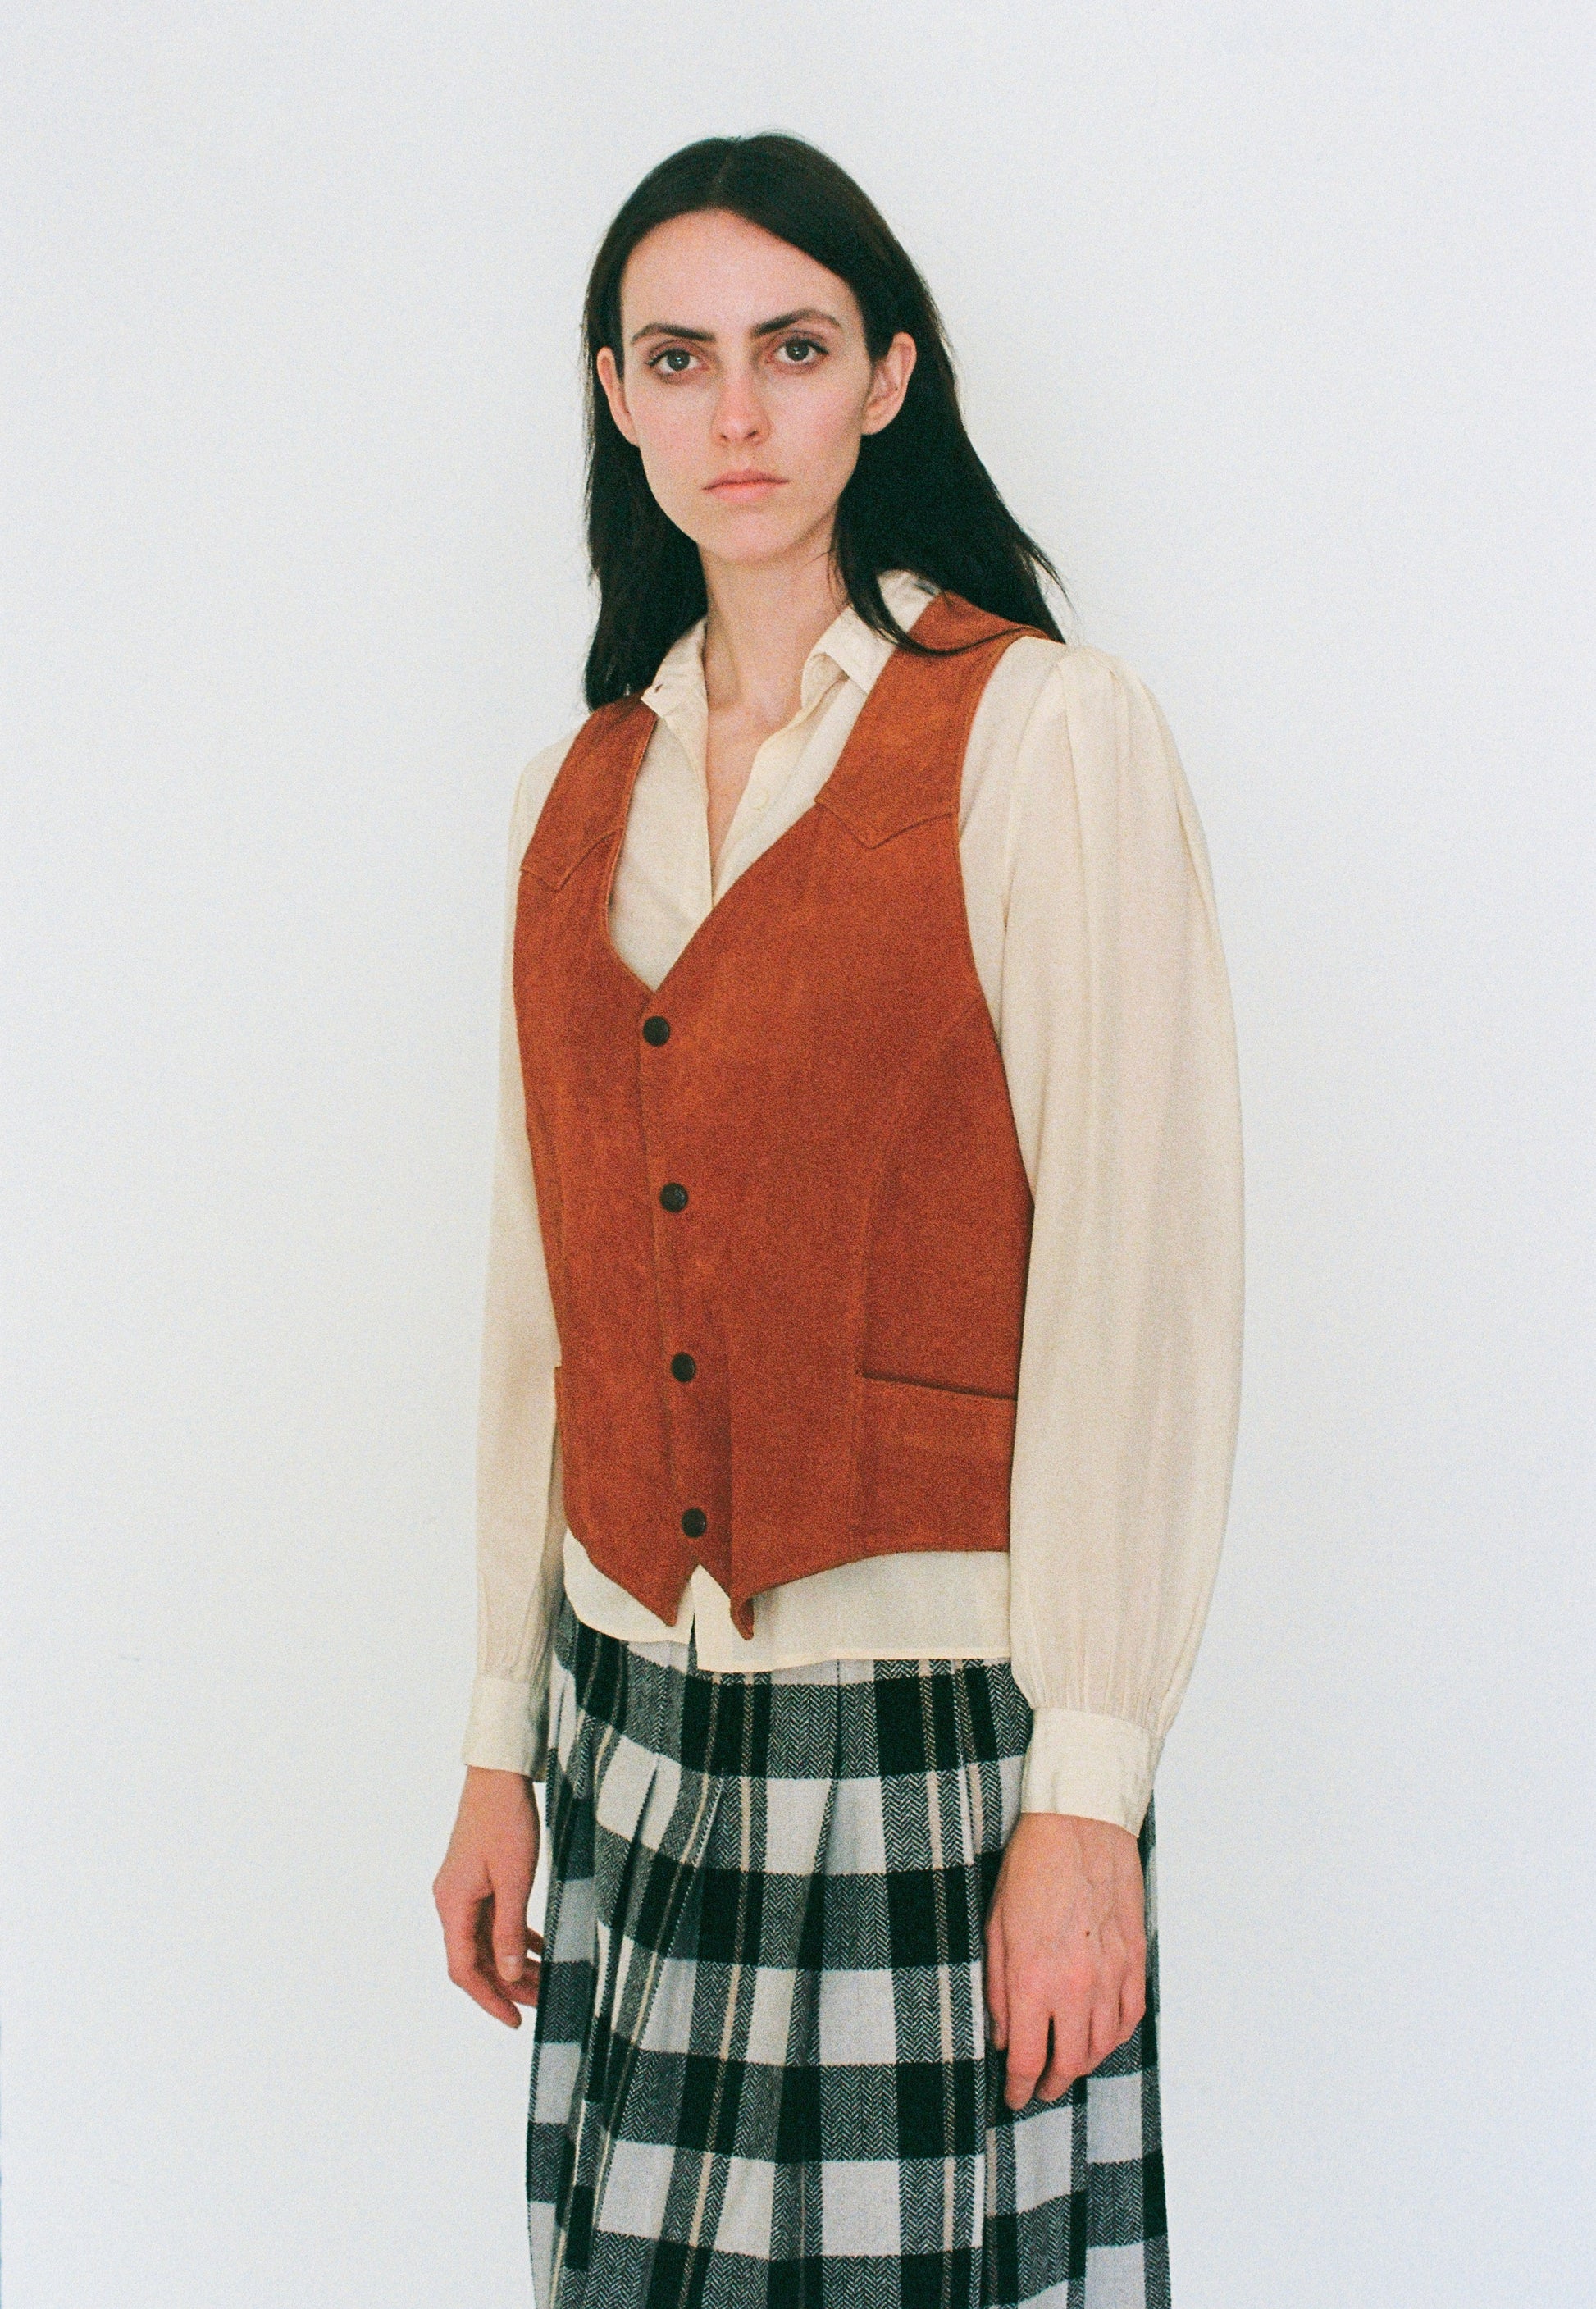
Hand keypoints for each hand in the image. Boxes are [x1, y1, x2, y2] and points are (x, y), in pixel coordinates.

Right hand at [434, 1766, 543, 2027]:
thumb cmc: (505, 1820)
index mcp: (453, 1904)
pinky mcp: (477, 1879)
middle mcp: (451, 1902)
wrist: (499, 1774)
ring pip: (486, 1940)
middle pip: (476, 1959)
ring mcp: (463, 1890)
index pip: (464, 1969)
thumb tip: (509, 1975)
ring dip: (512, 1962)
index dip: (489, 1999)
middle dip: (507, 1985)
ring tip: (545, 1979)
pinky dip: (513, 1936)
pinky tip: (538, 1947)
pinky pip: (492, 1919)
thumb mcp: (514, 1879)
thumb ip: (510, 1929)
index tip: (515, 2020)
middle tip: (542, 2001)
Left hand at [984, 1811, 1145, 2109]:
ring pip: (1103, 2046)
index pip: (1027, 2058)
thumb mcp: (995, 1927)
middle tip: (1040, 2087)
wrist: (1081, 1824)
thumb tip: (1002, 2036)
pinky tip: (1101, 2037)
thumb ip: (998, 1989)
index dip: (1019, 2087)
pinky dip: (1115, 2036)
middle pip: (1070, 2063)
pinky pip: (1130, 2017)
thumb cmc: (1032, 1867)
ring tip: (1067, 2065)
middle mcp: (1075, 1987)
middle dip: (1052, 2083)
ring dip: (1084, 2064)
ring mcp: (1110, 1976)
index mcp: (1033, 1980)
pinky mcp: (1135, 1960)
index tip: (1013, 2098)